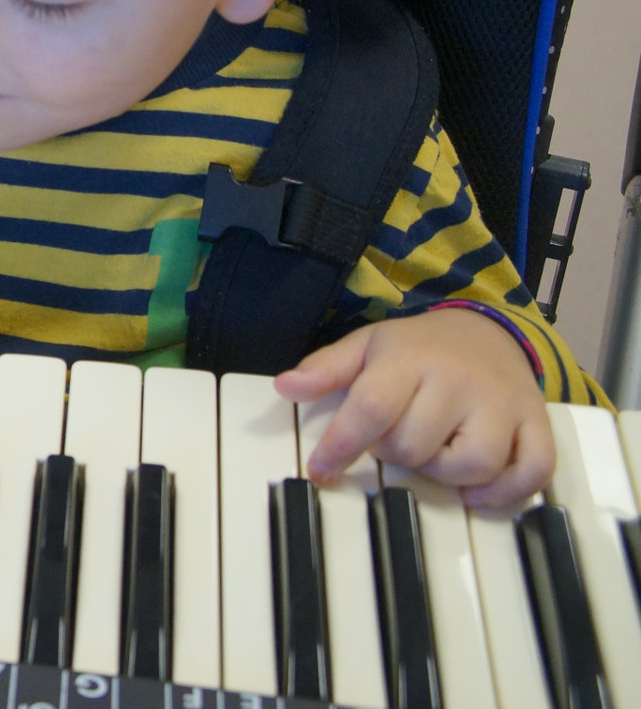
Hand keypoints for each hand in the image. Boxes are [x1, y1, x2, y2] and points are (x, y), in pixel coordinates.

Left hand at [275, 307, 553, 507]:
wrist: (489, 330)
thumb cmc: (419, 347)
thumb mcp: (367, 345)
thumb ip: (326, 368)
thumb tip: (285, 387)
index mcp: (409, 359)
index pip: (372, 407)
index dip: (341, 446)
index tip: (321, 472)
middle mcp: (458, 381)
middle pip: (417, 446)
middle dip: (395, 454)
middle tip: (395, 439)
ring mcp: (502, 404)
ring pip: (472, 464)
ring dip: (445, 475)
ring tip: (434, 455)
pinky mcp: (535, 424)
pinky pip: (532, 471)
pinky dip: (505, 491)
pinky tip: (476, 490)